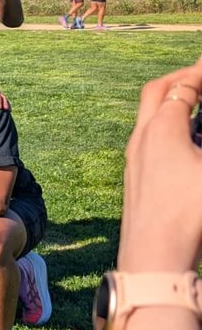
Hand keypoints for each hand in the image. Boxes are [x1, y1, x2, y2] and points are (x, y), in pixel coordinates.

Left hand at [118, 58, 201, 273]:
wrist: (153, 257)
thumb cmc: (189, 213)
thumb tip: (198, 138)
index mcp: (161, 129)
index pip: (182, 86)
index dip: (200, 72)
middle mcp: (141, 139)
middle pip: (156, 93)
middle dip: (181, 80)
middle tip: (201, 78)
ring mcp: (134, 160)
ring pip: (149, 118)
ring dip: (172, 105)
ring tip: (197, 108)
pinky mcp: (135, 180)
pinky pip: (148, 141)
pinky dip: (168, 130)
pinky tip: (185, 146)